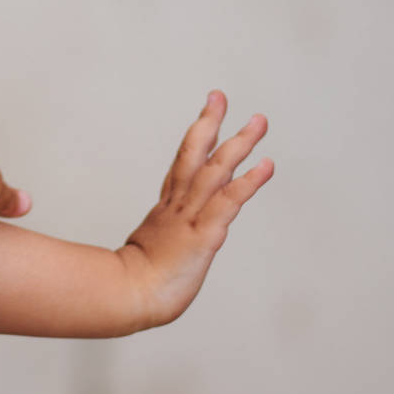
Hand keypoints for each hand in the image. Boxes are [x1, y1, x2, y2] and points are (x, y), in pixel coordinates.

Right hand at [118, 90, 273, 330]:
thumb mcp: (146, 257)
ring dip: (238, 144)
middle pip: (192, 154)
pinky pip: (228, 201)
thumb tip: (154, 251)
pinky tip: (266, 165)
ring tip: (258, 122)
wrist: (127, 297)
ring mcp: (189, 217)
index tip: (207, 114)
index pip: (181, 166)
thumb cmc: (134, 286)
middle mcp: (177, 206)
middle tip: (220, 96)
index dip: (196, 139)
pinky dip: (248, 181)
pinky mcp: (204, 234)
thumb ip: (154, 247)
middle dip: (209, 123)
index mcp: (165, 211)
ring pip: (214, 170)